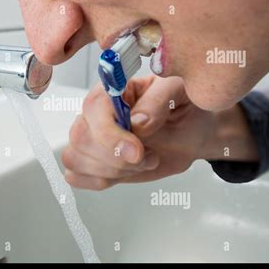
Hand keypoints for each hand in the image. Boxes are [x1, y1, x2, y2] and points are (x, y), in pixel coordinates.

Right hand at [62, 75, 257, 189]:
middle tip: (148, 157)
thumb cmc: (185, 107)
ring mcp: (91, 137)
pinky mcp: (93, 160)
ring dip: (112, 170)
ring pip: (76, 159)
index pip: (93, 108)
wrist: (191, 132)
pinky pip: (77, 175)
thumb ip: (158, 101)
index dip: (109, 134)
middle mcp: (96, 112)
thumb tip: (136, 122)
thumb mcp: (180, 93)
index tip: (136, 151)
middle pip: (80, 138)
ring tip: (143, 161)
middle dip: (115, 158)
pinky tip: (127, 171)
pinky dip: (101, 180)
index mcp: (113, 89)